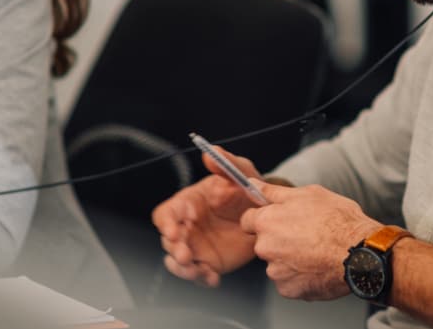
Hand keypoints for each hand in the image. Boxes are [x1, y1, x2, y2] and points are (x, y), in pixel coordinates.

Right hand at [152, 147, 262, 286]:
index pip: (166, 214)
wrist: (267, 212)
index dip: (166, 224)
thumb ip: (225, 164)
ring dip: (183, 268)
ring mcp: (198, 246)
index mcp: (188, 204)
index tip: (173, 232)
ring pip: (179, 261)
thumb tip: (210, 154)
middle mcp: (188, 226)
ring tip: (197, 270)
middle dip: (174, 249)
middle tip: (186, 255)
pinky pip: (200, 274)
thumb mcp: (240, 172)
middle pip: (169, 241)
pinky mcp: (210, 262)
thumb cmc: (247, 188)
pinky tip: (213, 278)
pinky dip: (203, 278)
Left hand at [239, 180, 380, 300]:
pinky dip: (300, 276)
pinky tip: (317, 266)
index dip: (263, 218)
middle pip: (264, 243)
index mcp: (267, 221)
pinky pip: (289, 281)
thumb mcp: (308, 194)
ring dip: (290, 259)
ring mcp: (276, 271)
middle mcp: (265, 248)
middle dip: (279, 239)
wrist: (360, 253)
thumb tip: (253, 184)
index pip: (247, 220)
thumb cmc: (338, 221)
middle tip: (305, 235)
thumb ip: (274, 192)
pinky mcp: (288, 290)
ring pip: (277, 263)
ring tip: (315, 252)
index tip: (276, 220)